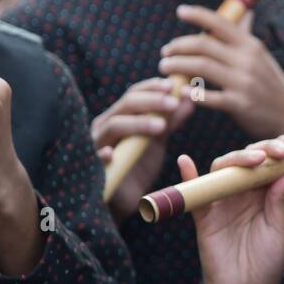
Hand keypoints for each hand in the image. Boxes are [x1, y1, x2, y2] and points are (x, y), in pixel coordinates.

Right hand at [93, 77, 195, 219]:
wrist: (125, 199)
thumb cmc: (138, 165)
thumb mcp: (157, 140)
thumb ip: (171, 119)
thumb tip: (190, 97)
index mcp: (119, 116)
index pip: (134, 94)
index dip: (152, 87)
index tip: (173, 85)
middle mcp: (105, 126)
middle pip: (126, 105)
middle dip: (151, 101)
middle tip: (173, 102)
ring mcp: (95, 144)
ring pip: (113, 126)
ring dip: (138, 124)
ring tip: (161, 127)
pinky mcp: (92, 165)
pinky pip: (95, 157)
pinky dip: (103, 153)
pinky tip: (111, 154)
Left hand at [158, 6, 283, 139]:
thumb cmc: (269, 83)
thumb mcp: (261, 57)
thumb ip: (247, 35)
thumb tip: (246, 11)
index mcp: (250, 46)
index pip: (220, 23)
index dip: (197, 15)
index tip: (180, 12)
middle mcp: (247, 60)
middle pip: (203, 44)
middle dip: (178, 46)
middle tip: (165, 52)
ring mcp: (243, 82)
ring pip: (201, 67)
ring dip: (178, 65)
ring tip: (165, 68)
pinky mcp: (240, 104)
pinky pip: (209, 97)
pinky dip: (191, 93)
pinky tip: (180, 91)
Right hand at [183, 136, 283, 283]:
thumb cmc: (267, 260)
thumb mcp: (280, 228)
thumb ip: (282, 199)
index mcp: (264, 191)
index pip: (270, 161)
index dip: (281, 149)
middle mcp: (242, 191)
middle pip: (247, 158)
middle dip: (266, 149)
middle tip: (283, 150)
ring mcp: (221, 201)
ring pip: (223, 169)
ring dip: (238, 159)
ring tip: (256, 158)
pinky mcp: (203, 217)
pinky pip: (193, 195)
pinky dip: (188, 177)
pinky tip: (186, 162)